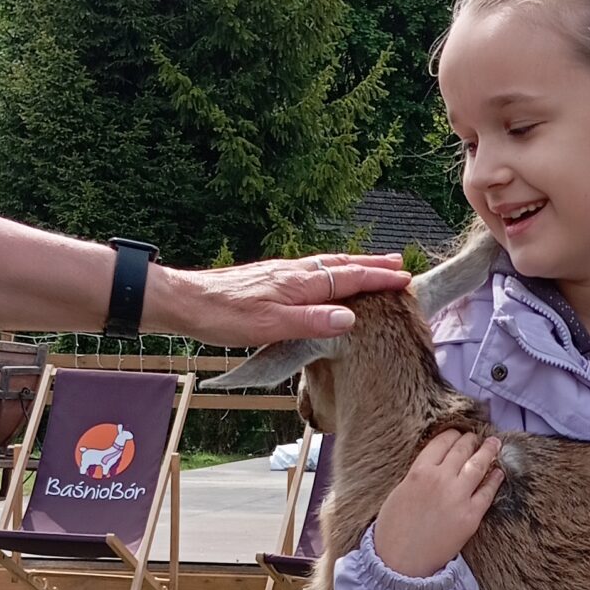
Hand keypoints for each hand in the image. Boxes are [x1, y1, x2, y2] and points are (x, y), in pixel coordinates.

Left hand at [153, 252, 409, 345]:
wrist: (185, 303)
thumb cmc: (223, 317)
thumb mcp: (270, 326)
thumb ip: (312, 322)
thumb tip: (351, 318)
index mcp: (298, 284)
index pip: (347, 279)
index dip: (377, 280)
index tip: (404, 279)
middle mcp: (293, 273)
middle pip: (340, 265)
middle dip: (371, 265)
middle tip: (398, 263)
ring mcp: (280, 275)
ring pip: (326, 266)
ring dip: (352, 266)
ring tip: (370, 266)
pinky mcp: (269, 279)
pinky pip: (311, 271)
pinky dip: (330, 271)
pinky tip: (324, 278)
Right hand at [373, 431, 503, 576]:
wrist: (401, 562)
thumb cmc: (393, 530)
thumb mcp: (399, 492)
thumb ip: (418, 475)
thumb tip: (435, 466)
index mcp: (419, 471)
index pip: (441, 442)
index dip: (452, 435)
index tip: (458, 433)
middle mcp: (440, 479)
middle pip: (462, 450)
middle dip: (471, 440)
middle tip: (477, 437)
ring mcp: (458, 497)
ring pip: (478, 465)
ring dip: (488, 451)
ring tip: (495, 444)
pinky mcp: (471, 516)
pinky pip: (488, 492)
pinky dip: (495, 479)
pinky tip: (499, 472)